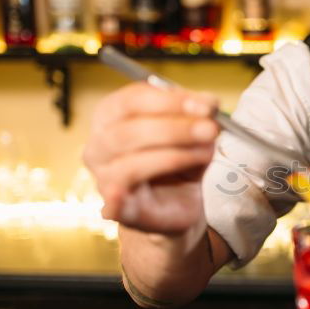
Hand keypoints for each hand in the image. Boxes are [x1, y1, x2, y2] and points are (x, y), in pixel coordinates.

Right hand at [83, 83, 218, 234]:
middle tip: (210, 129)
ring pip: (130, 163)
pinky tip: (121, 195)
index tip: (207, 105)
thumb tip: (209, 106)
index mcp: (112, 115)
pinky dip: (117, 198)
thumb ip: (198, 118)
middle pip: (130, 130)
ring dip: (173, 156)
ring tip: (205, 154)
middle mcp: (99, 144)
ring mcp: (104, 177)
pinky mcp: (115, 208)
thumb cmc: (178, 162)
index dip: (171, 101)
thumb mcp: (193, 134)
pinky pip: (114, 201)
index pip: (133, 100)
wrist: (179, 205)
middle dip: (175, 128)